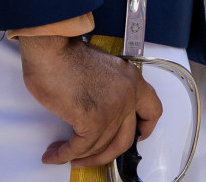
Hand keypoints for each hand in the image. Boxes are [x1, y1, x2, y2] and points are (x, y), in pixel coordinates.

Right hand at [18, 35, 163, 167]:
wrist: (52, 47)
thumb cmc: (67, 55)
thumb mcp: (103, 70)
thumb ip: (110, 90)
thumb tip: (101, 113)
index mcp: (132, 80)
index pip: (153, 110)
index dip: (145, 129)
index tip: (137, 137)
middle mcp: (128, 94)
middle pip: (126, 139)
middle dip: (106, 154)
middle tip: (90, 157)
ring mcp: (113, 107)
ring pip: (100, 146)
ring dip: (80, 155)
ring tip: (62, 153)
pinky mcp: (93, 118)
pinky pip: (81, 146)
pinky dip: (64, 154)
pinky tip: (55, 153)